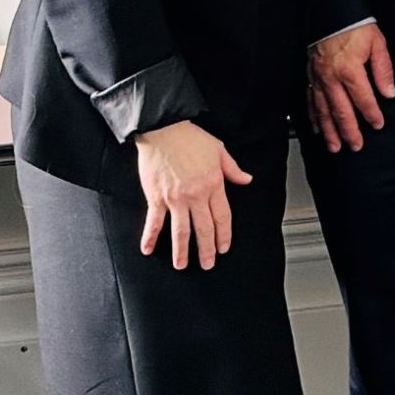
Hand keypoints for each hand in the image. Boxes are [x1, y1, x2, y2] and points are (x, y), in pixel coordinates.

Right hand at [134, 121, 252, 269]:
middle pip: (204, 228)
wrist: (163, 129)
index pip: (222, 216)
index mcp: (213, 184)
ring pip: (180, 231)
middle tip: (207, 264)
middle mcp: (195, 195)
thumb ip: (233, 169)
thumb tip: (246, 179)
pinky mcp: (156, 197)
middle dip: (206, 249)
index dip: (224, 234)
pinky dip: (150, 237)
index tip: (223, 247)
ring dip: (181, 251)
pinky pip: (154, 221)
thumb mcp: (220, 151)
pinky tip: (148, 250)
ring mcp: (175, 198)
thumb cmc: (190, 138)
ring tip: (182, 265)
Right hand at [307, 21, 394, 151]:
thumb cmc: (354, 26)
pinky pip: (311, 101)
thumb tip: (389, 92)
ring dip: (329, 130)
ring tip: (334, 146)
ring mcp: (318, 78)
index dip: (371, 114)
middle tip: (355, 146)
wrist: (331, 13)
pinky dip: (314, 116)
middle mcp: (331, 77)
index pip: (363, 99)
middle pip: (341, 110)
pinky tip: (318, 127)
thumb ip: (383, 70)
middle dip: (348, 131)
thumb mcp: (377, 44)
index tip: (377, 125)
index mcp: (349, 70)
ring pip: (323, 110)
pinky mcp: (310, 76)